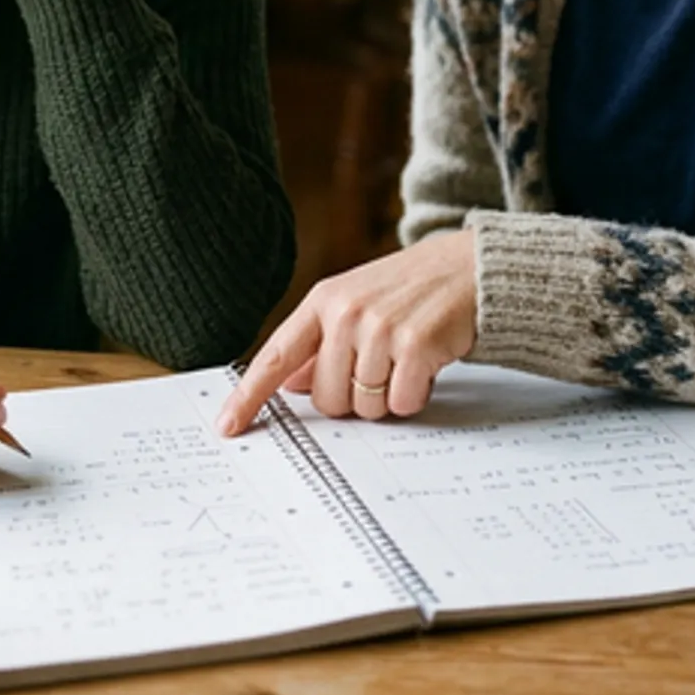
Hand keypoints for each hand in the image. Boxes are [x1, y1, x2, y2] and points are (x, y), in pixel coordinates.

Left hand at [215, 230, 478, 435]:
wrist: (467, 268)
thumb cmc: (408, 289)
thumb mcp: (355, 303)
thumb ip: (318, 343)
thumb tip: (286, 384)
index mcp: (323, 301)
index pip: (275, 356)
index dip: (248, 396)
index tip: (227, 426)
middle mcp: (346, 313)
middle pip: (325, 399)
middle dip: (351, 397)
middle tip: (378, 366)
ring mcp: (380, 328)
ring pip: (364, 407)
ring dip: (385, 397)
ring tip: (403, 359)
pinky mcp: (415, 345)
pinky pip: (400, 404)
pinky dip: (413, 396)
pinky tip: (424, 365)